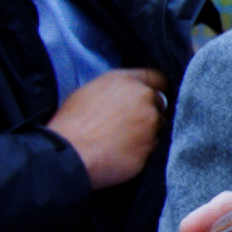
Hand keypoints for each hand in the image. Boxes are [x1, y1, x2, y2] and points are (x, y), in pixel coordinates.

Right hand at [48, 69, 169, 190]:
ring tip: (124, 141)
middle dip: (150, 111)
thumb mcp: (90, 92)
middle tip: (132, 123)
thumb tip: (124, 97)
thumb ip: (116, 90)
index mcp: (125, 80)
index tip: (152, 95)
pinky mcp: (152, 146)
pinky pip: (154, 147)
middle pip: (160, 102)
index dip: (154, 87)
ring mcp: (151, 122)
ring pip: (159, 126)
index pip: (155, 77)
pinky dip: (144, 150)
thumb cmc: (71, 125)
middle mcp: (143, 97)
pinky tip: (125, 153)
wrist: (71, 153)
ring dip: (148, 132)